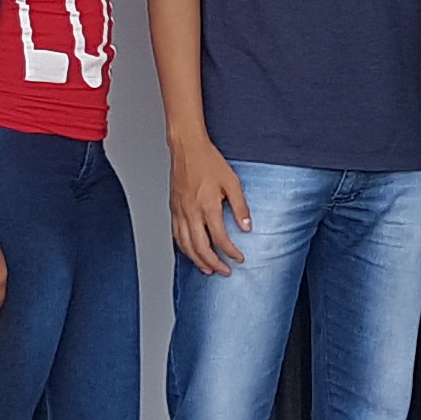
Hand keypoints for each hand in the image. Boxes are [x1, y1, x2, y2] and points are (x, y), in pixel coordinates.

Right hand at [169, 137, 250, 273]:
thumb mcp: (232, 182)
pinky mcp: (173, 209)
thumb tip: (247, 226)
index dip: (231, 252)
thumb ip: (240, 206)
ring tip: (208, 269)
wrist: (187, 148)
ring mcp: (180, 212)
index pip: (220, 238)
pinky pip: (176, 235)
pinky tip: (190, 252)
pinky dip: (184, 248)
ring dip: (198, 260)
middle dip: (214, 263)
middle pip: (201, 248)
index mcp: (207, 206)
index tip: (239, 257)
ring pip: (186, 245)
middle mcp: (191, 212)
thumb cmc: (208, 161)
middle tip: (225, 271)